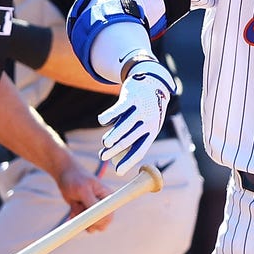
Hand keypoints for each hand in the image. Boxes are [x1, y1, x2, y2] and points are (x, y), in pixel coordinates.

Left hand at [53, 156, 111, 231]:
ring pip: (91, 225)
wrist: (65, 174)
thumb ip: (92, 204)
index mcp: (108, 197)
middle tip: (80, 210)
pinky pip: (82, 222)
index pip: (109, 216)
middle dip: (89, 221)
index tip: (87, 216)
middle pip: (101, 224)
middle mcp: (103, 205)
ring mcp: (94, 209)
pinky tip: (73, 207)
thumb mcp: (83, 190)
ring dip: (81, 219)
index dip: (99, 221)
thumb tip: (98, 216)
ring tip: (77, 205)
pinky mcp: (85, 212)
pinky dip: (76, 217)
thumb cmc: (75, 178)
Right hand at [97, 59, 172, 175]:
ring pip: (124, 125)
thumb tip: (113, 159)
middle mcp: (148, 120)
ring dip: (113, 135)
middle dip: (116, 150)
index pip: (140, 149)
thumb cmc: (143, 109)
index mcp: (151, 130)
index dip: (128, 162)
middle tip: (103, 157)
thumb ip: (129, 138)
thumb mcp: (142, 123)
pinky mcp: (132, 96)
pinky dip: (110, 115)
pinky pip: (119, 108)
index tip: (118, 172)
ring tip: (104, 144)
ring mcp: (141, 108)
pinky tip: (101, 121)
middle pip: (130, 139)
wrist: (152, 82)